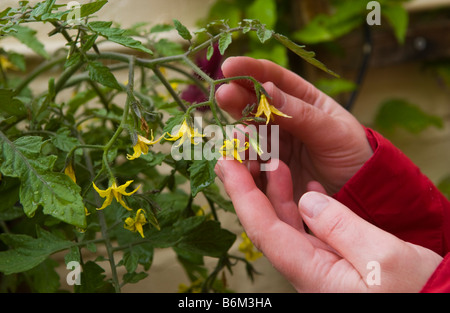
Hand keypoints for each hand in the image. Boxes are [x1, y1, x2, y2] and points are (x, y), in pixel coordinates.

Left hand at [214, 159, 442, 291]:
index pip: (263, 227)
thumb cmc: (416, 292)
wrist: (434, 306)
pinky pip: (308, 227)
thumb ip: (340, 227)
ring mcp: (317, 263)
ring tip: (276, 160)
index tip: (225, 163)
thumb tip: (308, 199)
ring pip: (286, 221)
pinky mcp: (330, 258)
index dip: (241, 193)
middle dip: (249, 186)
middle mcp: (306, 267)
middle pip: (266, 222)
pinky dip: (304, 201)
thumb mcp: (382, 258)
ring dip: (278, 190)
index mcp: (311, 271)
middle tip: (240, 154)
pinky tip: (308, 182)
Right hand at [215, 57, 373, 197]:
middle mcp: (284, 119)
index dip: (250, 70)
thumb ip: (300, 113)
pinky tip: (239, 160)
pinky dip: (242, 159)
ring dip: (238, 132)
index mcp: (303, 100)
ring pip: (248, 133)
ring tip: (237, 137)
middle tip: (222, 95)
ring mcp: (275, 144)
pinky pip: (250, 160)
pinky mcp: (270, 169)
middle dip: (237, 98)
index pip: (273, 78)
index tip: (229, 66)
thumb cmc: (354, 155)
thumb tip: (266, 88)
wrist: (361, 194)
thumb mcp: (332, 131)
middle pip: (254, 104)